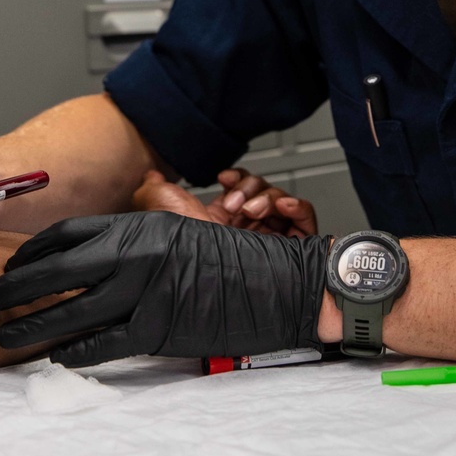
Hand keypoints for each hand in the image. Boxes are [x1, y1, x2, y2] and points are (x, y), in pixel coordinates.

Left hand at [0, 211, 330, 366]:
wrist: (280, 287)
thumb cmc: (233, 263)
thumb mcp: (180, 235)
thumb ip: (135, 244)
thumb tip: (89, 260)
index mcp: (140, 225)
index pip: (67, 234)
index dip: (31, 253)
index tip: (9, 267)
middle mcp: (137, 253)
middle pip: (56, 270)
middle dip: (14, 288)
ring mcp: (146, 292)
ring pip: (69, 310)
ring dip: (30, 326)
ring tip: (4, 335)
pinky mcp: (157, 329)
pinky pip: (100, 343)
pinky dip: (71, 351)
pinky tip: (55, 357)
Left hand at [133, 168, 317, 235]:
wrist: (202, 281)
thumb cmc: (184, 252)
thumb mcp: (160, 208)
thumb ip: (153, 188)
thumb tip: (151, 175)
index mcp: (220, 225)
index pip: (241, 193)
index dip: (237, 179)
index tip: (223, 179)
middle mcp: (245, 234)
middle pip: (263, 193)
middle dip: (249, 189)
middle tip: (234, 206)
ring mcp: (268, 242)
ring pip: (282, 202)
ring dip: (269, 197)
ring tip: (252, 212)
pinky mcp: (290, 251)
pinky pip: (304, 219)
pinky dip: (296, 206)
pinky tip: (282, 206)